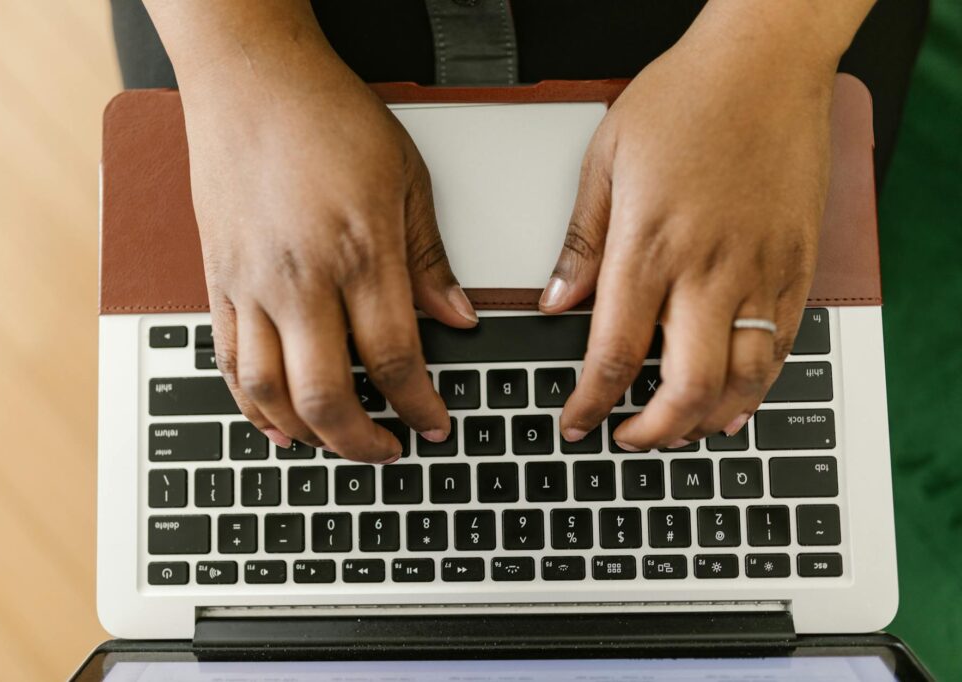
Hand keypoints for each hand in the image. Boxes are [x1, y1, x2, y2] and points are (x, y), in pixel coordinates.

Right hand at [179, 36, 476, 462]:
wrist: (250, 76)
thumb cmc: (328, 115)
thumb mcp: (406, 179)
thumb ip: (429, 259)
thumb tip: (458, 318)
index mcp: (359, 253)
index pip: (395, 360)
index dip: (419, 407)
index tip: (434, 426)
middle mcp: (299, 279)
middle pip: (327, 395)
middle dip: (363, 441)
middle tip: (388, 450)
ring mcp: (251, 284)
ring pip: (270, 393)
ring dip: (307, 434)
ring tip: (337, 443)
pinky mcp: (218, 280)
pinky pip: (228, 363)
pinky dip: (252, 405)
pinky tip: (275, 422)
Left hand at [541, 14, 838, 449]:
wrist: (766, 59)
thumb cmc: (685, 97)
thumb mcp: (606, 160)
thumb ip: (582, 242)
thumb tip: (555, 301)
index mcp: (648, 246)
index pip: (612, 354)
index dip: (590, 404)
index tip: (576, 423)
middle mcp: (706, 268)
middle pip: (683, 386)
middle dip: (652, 431)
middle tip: (629, 438)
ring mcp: (760, 269)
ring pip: (742, 378)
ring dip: (707, 419)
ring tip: (680, 429)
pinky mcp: (797, 263)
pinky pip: (784, 344)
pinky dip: (759, 385)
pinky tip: (736, 400)